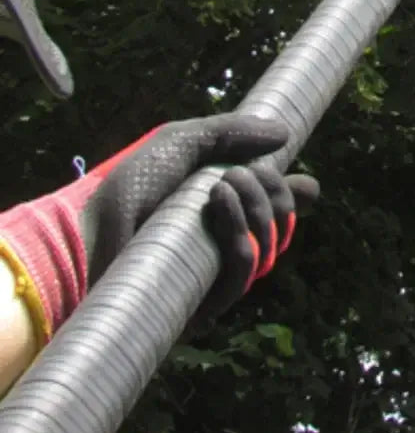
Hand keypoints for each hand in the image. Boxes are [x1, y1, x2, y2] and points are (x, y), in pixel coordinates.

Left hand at [0, 113, 314, 343]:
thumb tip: (286, 135)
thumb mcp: (182, 142)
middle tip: (242, 173)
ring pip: (271, 242)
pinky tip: (218, 201)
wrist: (88, 229)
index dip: (296, 196)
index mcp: (224, 209)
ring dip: (256, 205)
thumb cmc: (128, 187)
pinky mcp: (206, 299)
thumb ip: (232, 132)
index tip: (307, 185)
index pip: (277, 208)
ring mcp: (218, 271)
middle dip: (274, 189)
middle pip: (282, 219)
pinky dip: (242, 233)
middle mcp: (226, 240)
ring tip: (221, 184)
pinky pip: (245, 268)